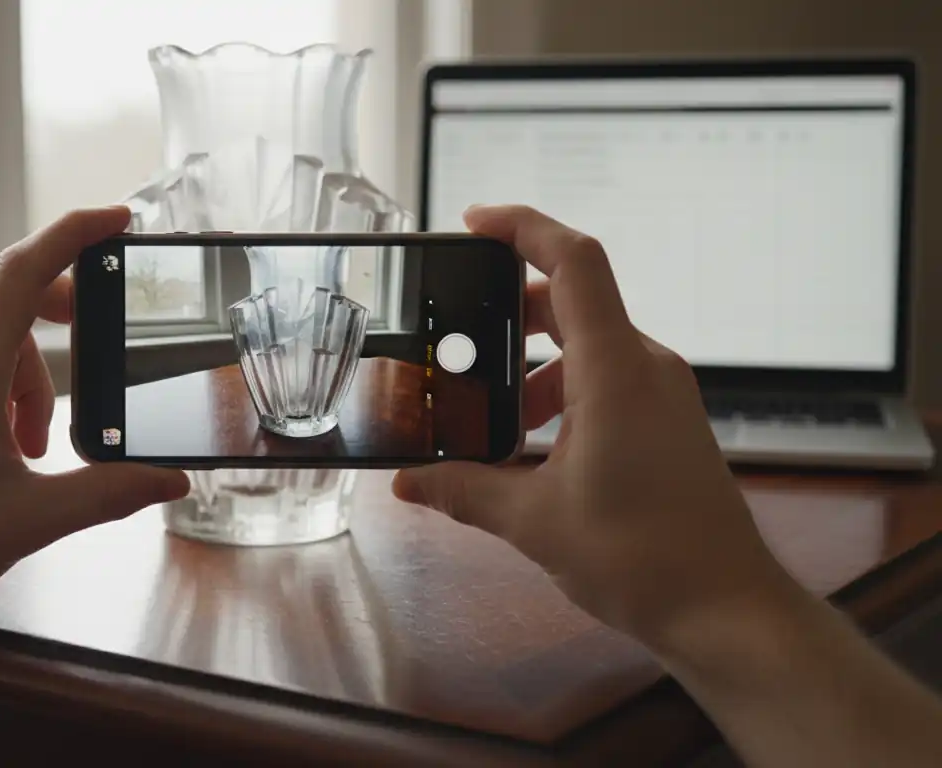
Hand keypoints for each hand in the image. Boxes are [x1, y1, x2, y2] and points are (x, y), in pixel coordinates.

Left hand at [0, 206, 188, 633]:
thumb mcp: (29, 520)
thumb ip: (108, 493)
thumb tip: (167, 481)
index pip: (24, 269)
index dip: (75, 234)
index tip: (117, 220)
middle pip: (7, 293)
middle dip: (62, 310)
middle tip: (100, 336)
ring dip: (27, 372)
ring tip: (36, 445)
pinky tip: (1, 446)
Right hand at [394, 205, 798, 648]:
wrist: (725, 608)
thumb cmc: (641, 558)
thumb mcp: (534, 521)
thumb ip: (463, 491)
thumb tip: (407, 483)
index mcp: (615, 370)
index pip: (574, 262)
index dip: (522, 227)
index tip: (472, 223)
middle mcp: (646, 367)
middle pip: (573, 300)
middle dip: (509, 310)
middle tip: (456, 336)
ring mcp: (663, 394)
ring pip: (589, 344)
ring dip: (534, 362)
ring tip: (485, 407)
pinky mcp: (668, 423)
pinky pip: (608, 379)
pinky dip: (562, 391)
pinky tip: (527, 442)